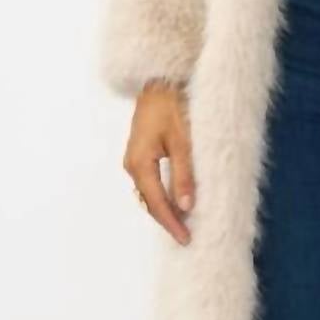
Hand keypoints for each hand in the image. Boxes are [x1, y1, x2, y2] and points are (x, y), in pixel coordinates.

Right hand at [123, 81, 193, 243]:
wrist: (160, 80)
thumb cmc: (173, 105)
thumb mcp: (183, 141)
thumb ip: (184, 174)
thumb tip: (186, 206)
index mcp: (140, 163)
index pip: (156, 202)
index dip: (172, 223)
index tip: (186, 239)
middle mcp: (132, 164)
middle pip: (150, 201)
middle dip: (168, 220)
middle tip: (187, 237)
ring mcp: (134, 159)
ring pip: (149, 193)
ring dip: (165, 208)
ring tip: (185, 224)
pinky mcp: (141, 153)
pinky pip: (151, 182)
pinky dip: (163, 194)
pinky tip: (177, 200)